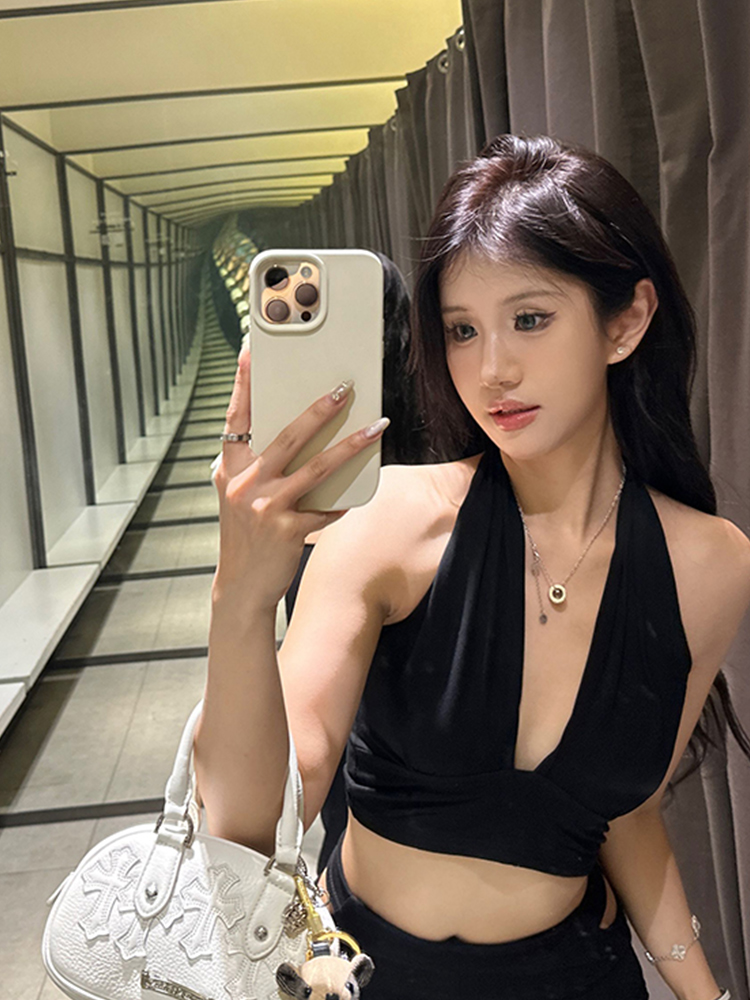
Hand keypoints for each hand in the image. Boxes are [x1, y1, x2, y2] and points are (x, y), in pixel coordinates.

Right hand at [212, 347, 388, 610]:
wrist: (241, 585)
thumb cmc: (244, 536)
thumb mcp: (236, 496)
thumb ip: (253, 466)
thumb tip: (283, 433)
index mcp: (230, 468)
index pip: (237, 417)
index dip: (244, 383)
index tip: (252, 350)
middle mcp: (245, 483)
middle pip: (287, 435)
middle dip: (319, 409)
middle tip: (344, 388)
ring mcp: (266, 508)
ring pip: (316, 467)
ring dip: (350, 445)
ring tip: (377, 427)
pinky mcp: (287, 531)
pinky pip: (325, 510)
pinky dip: (342, 503)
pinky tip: (358, 496)